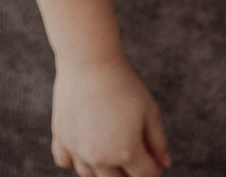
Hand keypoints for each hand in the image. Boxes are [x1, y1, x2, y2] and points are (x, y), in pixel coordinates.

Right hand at [51, 54, 169, 176]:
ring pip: (90, 175)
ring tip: (110, 149)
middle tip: (132, 153)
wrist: (89, 61)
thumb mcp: (149, 111)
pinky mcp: (61, 137)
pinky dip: (75, 160)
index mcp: (126, 152)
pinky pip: (65, 161)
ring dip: (103, 169)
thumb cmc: (123, 84)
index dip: (153, 169)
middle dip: (129, 171)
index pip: (145, 176)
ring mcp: (77, 149)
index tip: (153, 158)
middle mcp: (100, 157)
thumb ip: (158, 141)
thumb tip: (164, 163)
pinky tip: (85, 148)